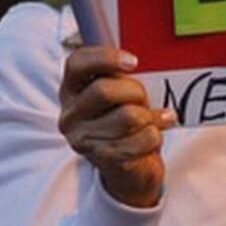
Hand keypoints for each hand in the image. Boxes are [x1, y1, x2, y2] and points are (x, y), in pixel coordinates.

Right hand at [58, 48, 176, 207]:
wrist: (129, 166)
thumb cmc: (123, 122)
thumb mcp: (117, 94)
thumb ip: (118, 76)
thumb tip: (131, 60)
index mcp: (71, 91)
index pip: (77, 63)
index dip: (105, 58)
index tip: (132, 62)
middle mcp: (70, 115)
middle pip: (105, 91)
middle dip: (135, 93)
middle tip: (144, 100)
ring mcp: (84, 139)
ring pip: (128, 116)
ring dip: (148, 117)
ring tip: (150, 121)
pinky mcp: (104, 158)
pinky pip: (143, 138)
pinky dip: (155, 136)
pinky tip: (152, 136)